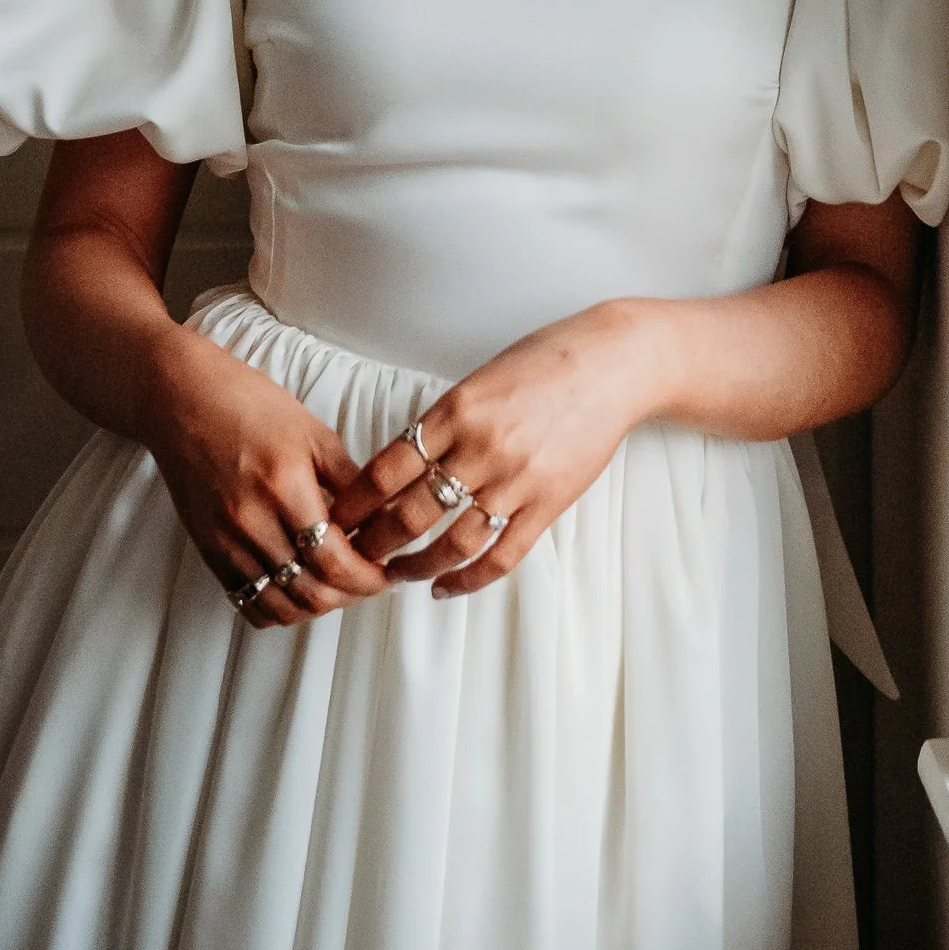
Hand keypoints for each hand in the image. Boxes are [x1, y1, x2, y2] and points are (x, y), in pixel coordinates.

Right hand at [145, 330, 391, 628]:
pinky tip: (299, 590)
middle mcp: (252, 522)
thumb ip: (351, 479)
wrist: (181, 401)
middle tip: (369, 581)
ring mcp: (226, 542)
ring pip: (280, 607)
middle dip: (350, 595)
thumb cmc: (249, 405)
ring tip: (338, 588)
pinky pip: (248, 602)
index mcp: (285, 486)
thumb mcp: (313, 432)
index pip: (333, 560)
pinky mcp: (208, 551)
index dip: (367, 577)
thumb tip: (386, 516)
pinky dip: (279, 609)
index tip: (386, 572)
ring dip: (317, 606)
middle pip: (310, 592)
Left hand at [331, 300, 657, 598]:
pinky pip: (500, 555)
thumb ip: (444, 420)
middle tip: (353, 556)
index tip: (335, 519)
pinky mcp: (548, 503)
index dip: (356, 502)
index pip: (388, 467)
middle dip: (374, 542)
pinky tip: (444, 587)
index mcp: (458, 410)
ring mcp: (517, 480)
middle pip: (411, 512)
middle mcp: (483, 447)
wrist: (613, 365)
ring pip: (452, 543)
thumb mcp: (481, 378)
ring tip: (395, 574)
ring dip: (416, 566)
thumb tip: (401, 463)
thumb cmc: (546, 362)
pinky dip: (467, 580)